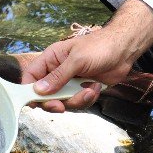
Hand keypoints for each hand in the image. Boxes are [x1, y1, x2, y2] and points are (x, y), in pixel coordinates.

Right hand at [23, 0, 152, 112]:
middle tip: (62, 106)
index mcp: (51, 59)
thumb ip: (57, 76)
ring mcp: (70, 82)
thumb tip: (37, 91)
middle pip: (45, 96)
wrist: (124, 50)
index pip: (31, 77)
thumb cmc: (100, 47)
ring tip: (89, 89)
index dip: (28, 92)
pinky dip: (87, 98)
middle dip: (55, 103)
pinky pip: (78, 103)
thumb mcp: (77, 60)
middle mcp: (58, 72)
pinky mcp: (82, 90)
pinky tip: (96, 88)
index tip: (33, 104)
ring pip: (63, 102)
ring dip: (76, 100)